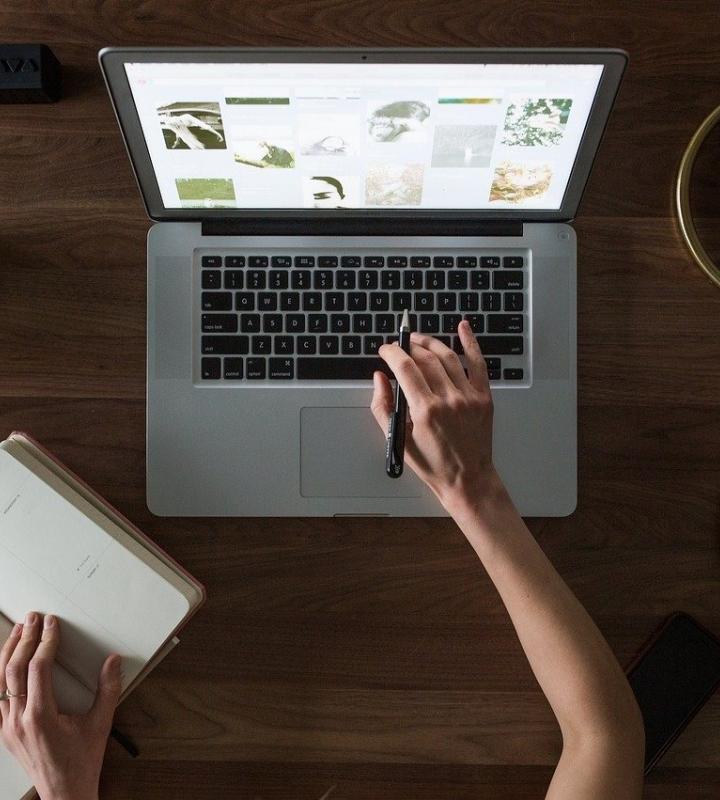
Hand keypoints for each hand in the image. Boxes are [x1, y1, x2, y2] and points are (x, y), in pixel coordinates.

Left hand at [0, 612, 120, 799]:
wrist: (64, 794)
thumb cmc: (81, 763)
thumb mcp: (101, 724)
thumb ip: (108, 690)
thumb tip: (113, 662)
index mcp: (41, 717)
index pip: (39, 668)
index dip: (46, 641)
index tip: (53, 624)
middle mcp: (19, 720)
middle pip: (13, 669)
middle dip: (25, 639)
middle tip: (33, 618)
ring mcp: (7, 727)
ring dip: (8, 652)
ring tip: (18, 631)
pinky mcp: (4, 732)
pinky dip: (0, 675)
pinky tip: (6, 663)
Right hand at [371, 320, 498, 509]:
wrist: (468, 479)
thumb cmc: (433, 464)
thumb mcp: (398, 440)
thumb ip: (383, 406)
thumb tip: (379, 378)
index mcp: (425, 411)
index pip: (405, 367)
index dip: (392, 352)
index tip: (385, 350)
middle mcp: (449, 400)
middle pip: (425, 358)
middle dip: (408, 346)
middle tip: (399, 346)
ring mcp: (469, 396)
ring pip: (447, 356)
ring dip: (430, 343)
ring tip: (418, 339)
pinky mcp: (484, 397)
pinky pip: (478, 363)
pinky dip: (471, 343)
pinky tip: (463, 327)